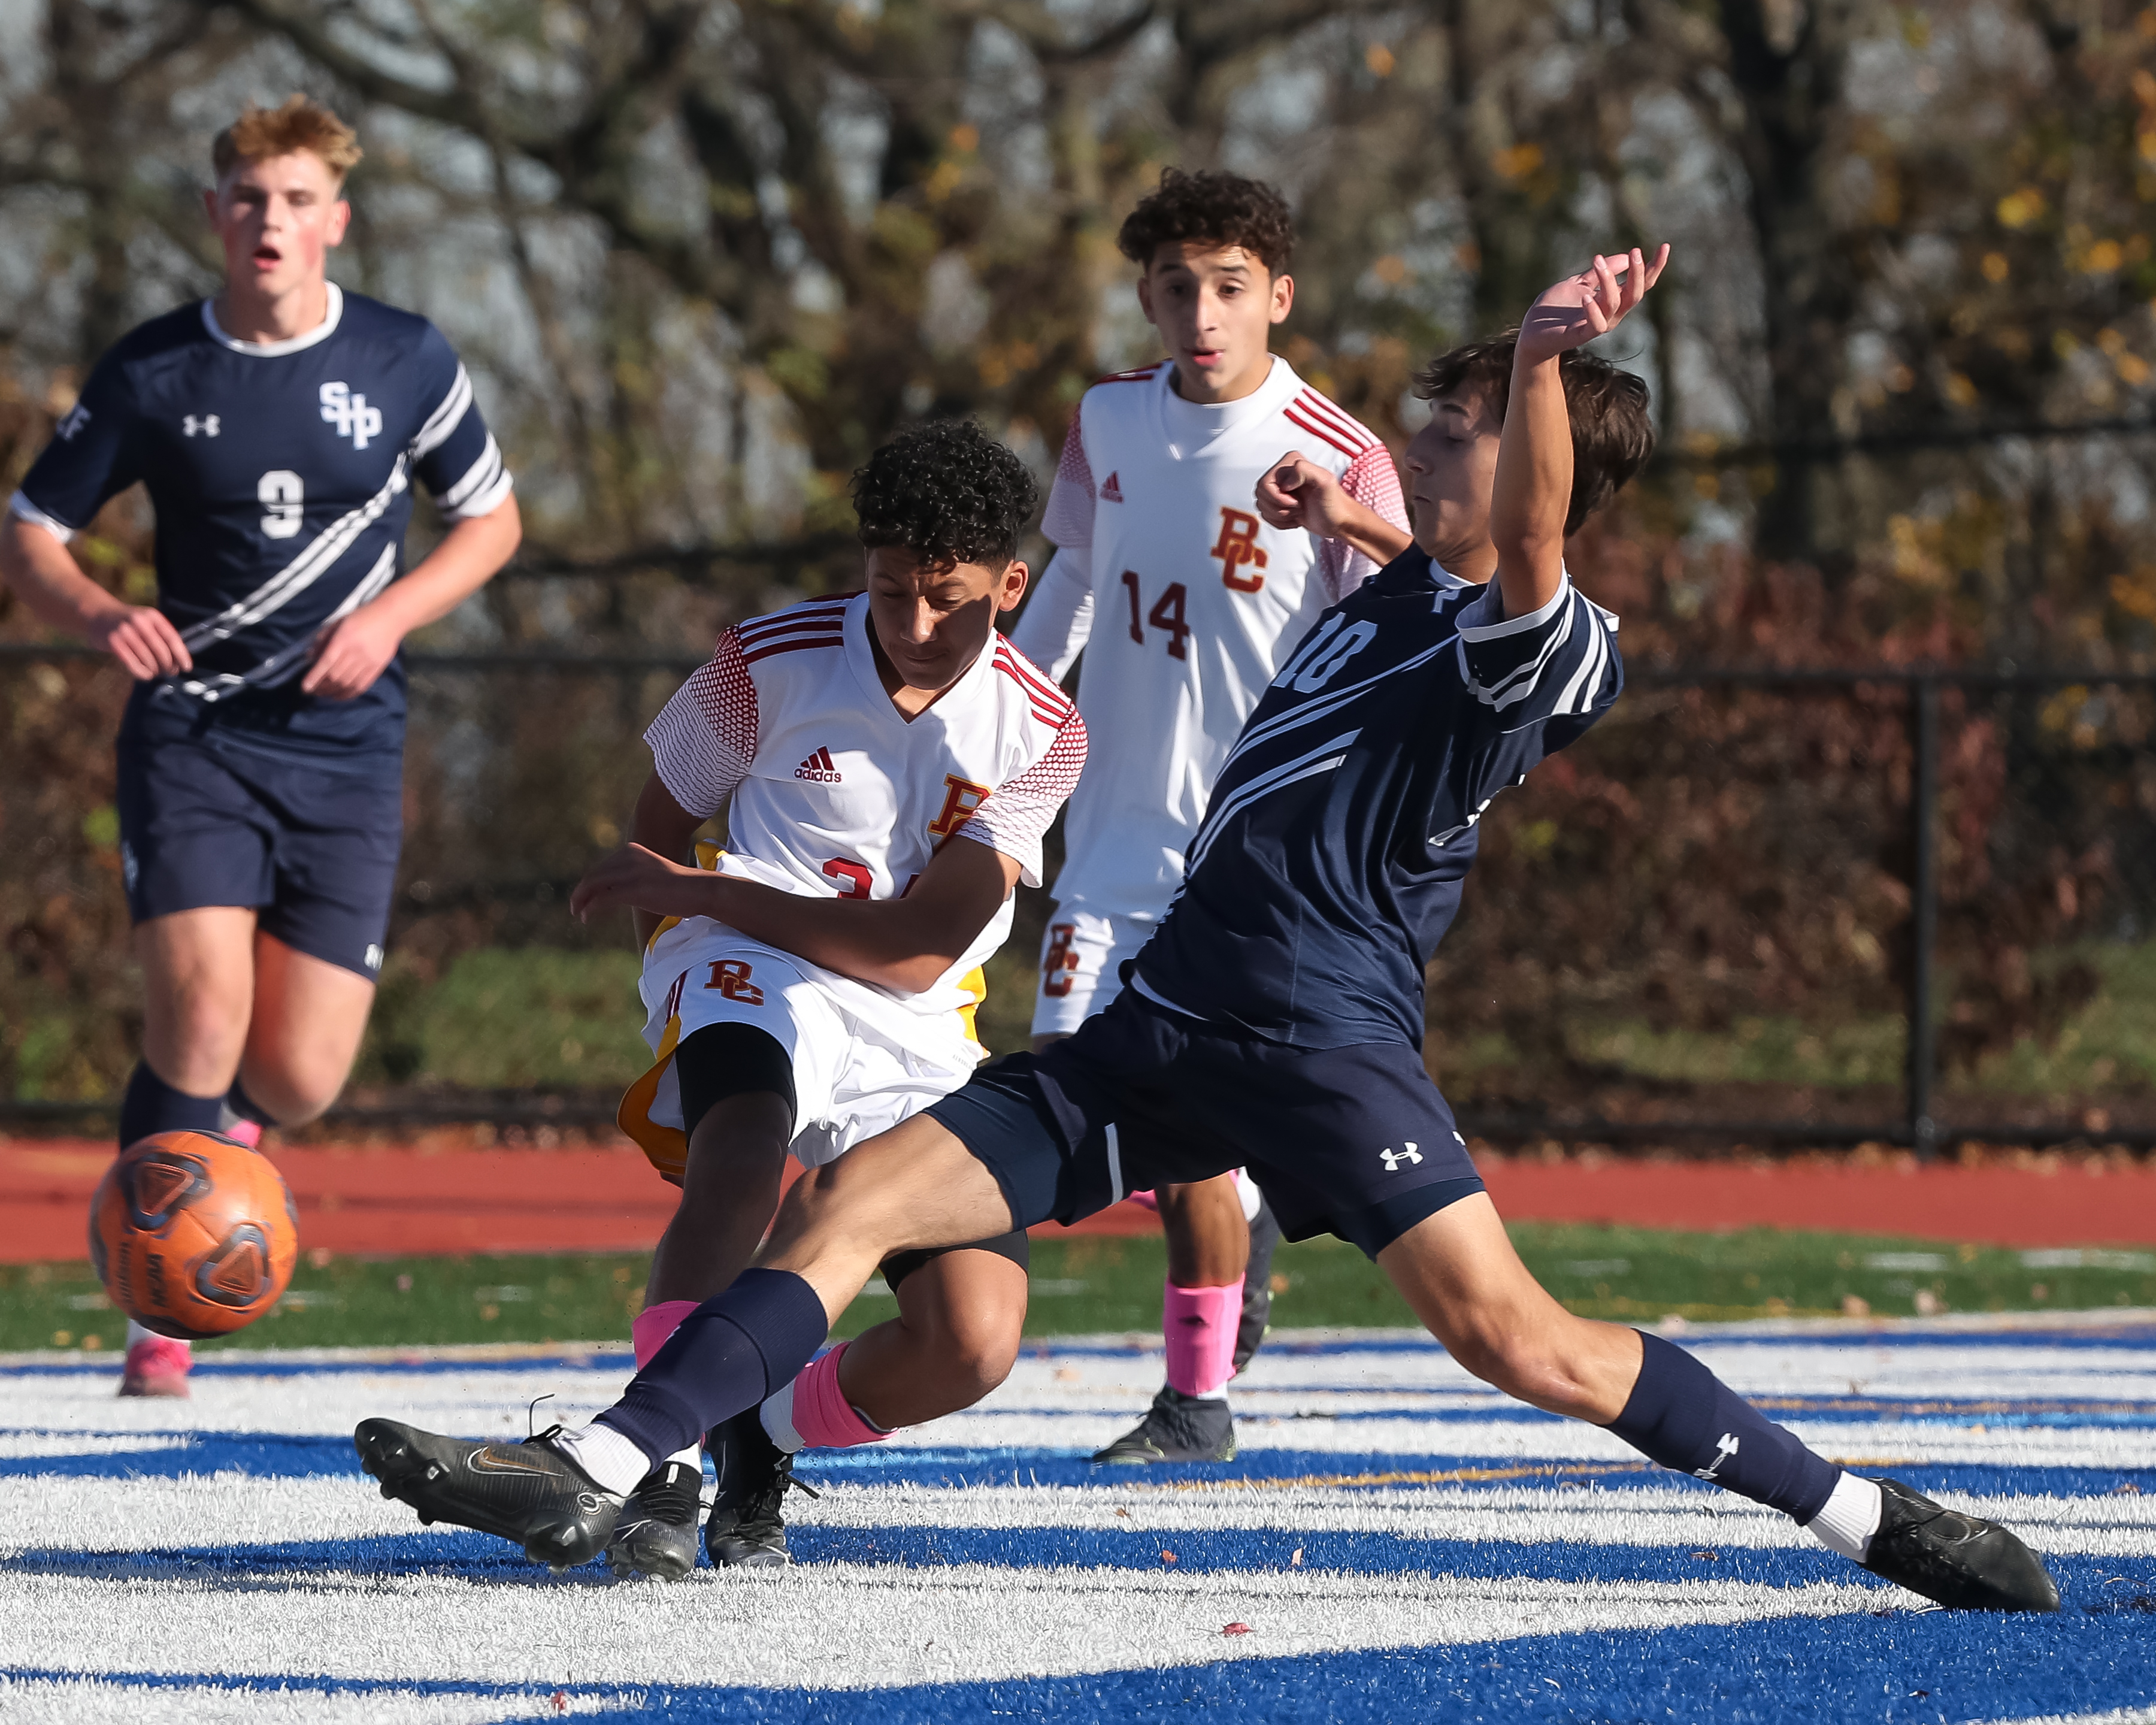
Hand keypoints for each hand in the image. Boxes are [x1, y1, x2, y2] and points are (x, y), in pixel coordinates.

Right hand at [87, 604, 190, 678]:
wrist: (99, 614)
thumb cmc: (129, 622)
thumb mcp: (148, 621)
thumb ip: (162, 636)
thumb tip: (179, 662)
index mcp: (152, 616)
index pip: (172, 638)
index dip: (181, 655)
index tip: (186, 668)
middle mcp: (139, 622)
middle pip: (161, 652)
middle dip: (169, 666)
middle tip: (170, 672)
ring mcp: (125, 632)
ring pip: (148, 660)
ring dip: (155, 671)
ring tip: (156, 672)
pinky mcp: (113, 643)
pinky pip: (133, 665)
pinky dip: (142, 673)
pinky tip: (146, 674)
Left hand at [301, 602, 404, 698]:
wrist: (391, 618)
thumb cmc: (361, 617)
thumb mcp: (338, 622)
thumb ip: (324, 638)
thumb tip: (311, 656)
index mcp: (344, 639)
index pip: (326, 662)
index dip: (314, 676)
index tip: (305, 687)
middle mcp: (355, 653)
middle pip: (336, 676)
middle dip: (322, 687)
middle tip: (313, 691)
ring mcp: (368, 662)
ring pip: (348, 683)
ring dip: (334, 692)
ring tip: (324, 695)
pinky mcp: (378, 668)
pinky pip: (362, 685)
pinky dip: (350, 693)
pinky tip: (341, 696)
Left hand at [571, 843, 710, 924]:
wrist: (699, 889)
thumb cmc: (682, 886)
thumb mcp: (654, 873)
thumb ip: (637, 876)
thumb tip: (623, 890)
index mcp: (632, 851)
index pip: (602, 867)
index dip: (589, 883)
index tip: (585, 897)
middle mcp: (628, 858)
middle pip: (594, 874)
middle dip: (581, 892)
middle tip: (574, 907)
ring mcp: (630, 873)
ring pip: (593, 885)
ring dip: (581, 900)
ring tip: (577, 913)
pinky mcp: (633, 890)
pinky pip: (602, 899)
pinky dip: (590, 909)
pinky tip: (586, 918)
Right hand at [1255, 451, 1349, 534]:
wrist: (1338, 522)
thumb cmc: (1334, 503)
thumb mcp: (1325, 481)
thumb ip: (1304, 470)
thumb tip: (1284, 482)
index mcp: (1291, 461)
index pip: (1265, 484)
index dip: (1279, 498)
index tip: (1298, 502)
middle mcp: (1284, 471)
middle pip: (1260, 494)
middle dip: (1279, 508)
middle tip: (1299, 508)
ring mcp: (1280, 487)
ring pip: (1261, 505)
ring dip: (1279, 516)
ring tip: (1298, 512)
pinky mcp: (1279, 501)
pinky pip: (1265, 514)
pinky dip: (1279, 522)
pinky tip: (1295, 518)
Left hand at [1517, 244, 1669, 367]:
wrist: (1532, 331)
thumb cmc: (1556, 307)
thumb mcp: (1579, 282)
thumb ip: (1599, 272)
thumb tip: (1626, 256)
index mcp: (1613, 300)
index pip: (1641, 284)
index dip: (1654, 267)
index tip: (1665, 247)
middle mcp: (1611, 314)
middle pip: (1635, 294)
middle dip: (1638, 273)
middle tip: (1635, 252)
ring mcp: (1597, 325)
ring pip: (1616, 304)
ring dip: (1610, 281)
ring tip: (1598, 261)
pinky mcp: (1580, 335)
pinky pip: (1595, 324)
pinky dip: (1593, 310)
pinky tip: (1587, 296)